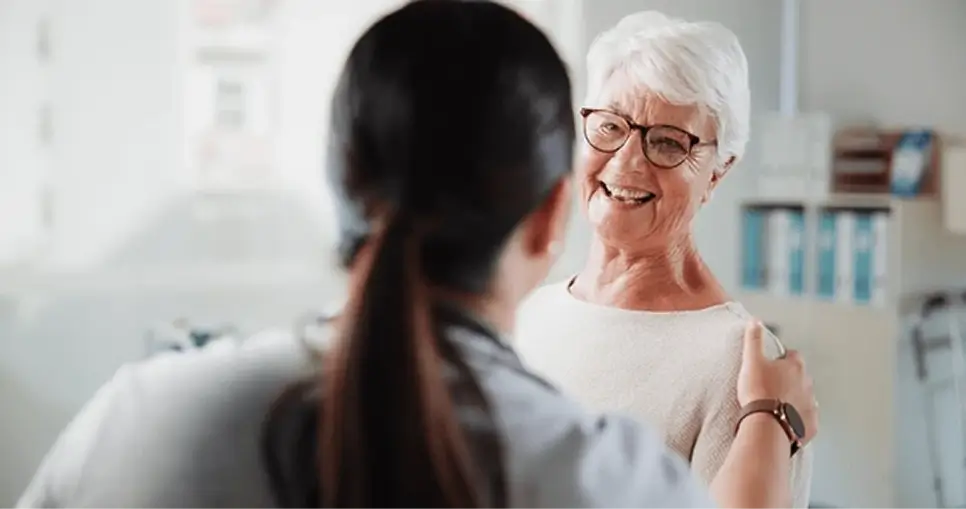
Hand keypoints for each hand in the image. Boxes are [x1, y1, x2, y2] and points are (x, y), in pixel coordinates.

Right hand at [737, 320, 818, 444]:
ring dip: (794, 399)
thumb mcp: (751, 361)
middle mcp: (808, 384)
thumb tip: (755, 321)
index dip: (783, 358)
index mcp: (795, 367)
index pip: (794, 355)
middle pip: (801, 377)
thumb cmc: (758, 392)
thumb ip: (753, 339)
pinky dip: (798, 420)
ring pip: (805, 398)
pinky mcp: (810, 425)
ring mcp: (811, 405)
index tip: (772, 364)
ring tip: (776, 405)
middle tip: (771, 386)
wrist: (765, 425)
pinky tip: (784, 422)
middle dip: (790, 379)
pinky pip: (806, 420)